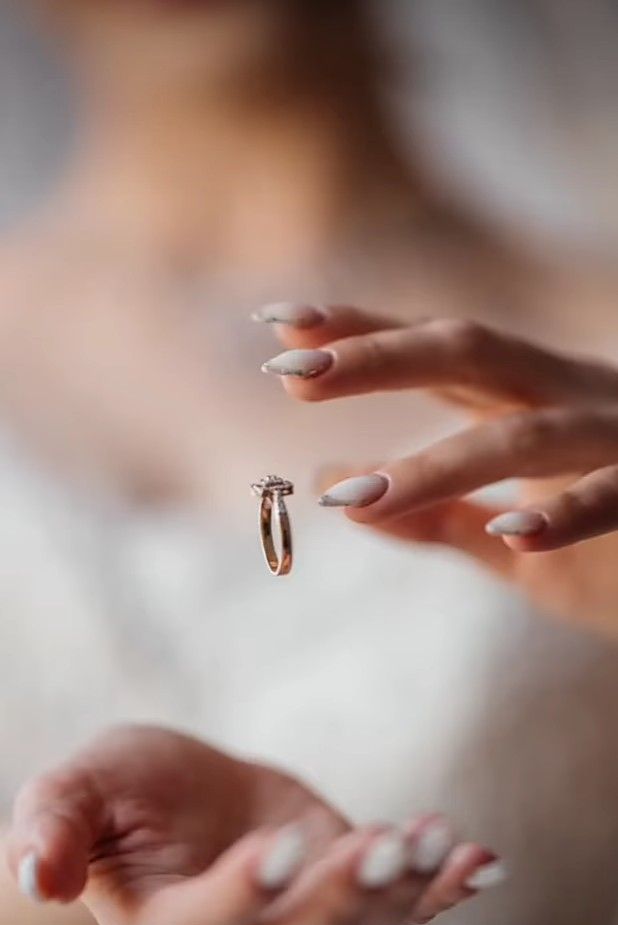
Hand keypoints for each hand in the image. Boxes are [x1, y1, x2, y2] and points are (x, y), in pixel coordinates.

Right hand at [7, 726, 500, 924]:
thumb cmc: (128, 792)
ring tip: (432, 835)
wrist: (185, 797)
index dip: (242, 896)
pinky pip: (401, 915)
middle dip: (343, 902)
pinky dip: (444, 893)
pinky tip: (482, 862)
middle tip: (388, 839)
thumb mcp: (83, 786)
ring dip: (403, 892)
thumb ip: (54, 824)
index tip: (280, 842)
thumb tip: (37, 880)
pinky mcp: (344, 902)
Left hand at [257, 303, 617, 635]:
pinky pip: (616, 497)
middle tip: (292, 373)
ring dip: (438, 466)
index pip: (437, 356)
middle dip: (383, 359)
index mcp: (536, 401)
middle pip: (470, 355)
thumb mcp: (512, 538)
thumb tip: (331, 485)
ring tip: (353, 500)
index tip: (280, 324)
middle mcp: (573, 402)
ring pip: (525, 437)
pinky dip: (567, 514)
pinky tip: (512, 532)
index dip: (363, 335)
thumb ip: (432, 514)